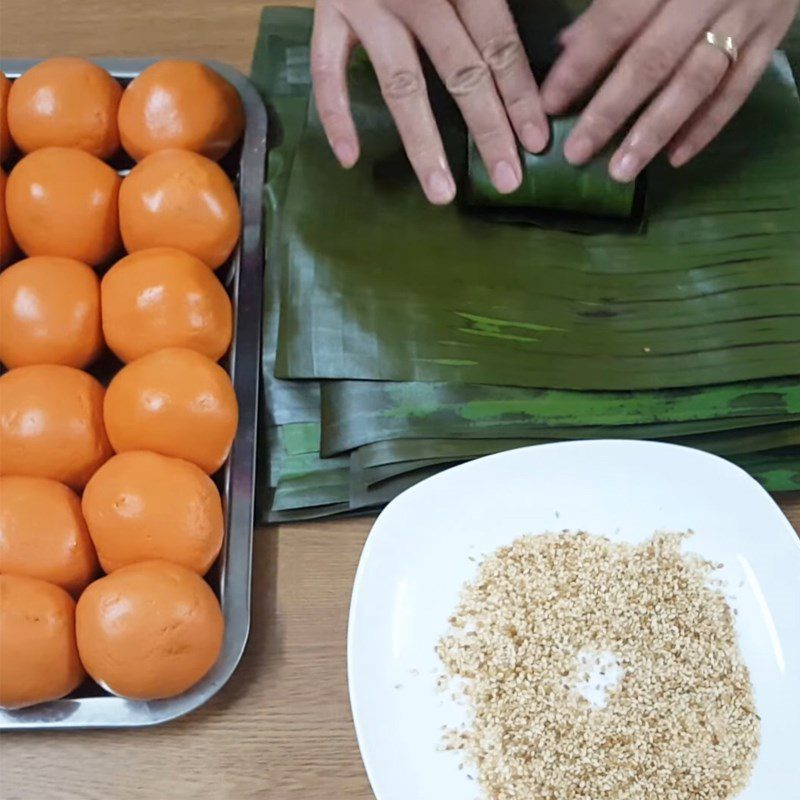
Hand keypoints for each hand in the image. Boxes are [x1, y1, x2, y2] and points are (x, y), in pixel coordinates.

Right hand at [311, 0, 549, 203]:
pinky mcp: (326, 10)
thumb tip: (541, 44)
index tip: (537, 141)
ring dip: (422, 143)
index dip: (520, 94)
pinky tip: (350, 159)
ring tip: (439, 193)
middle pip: (460, 70)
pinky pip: (328, 70)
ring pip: (400, 83)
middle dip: (487, 129)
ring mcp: (366, 4)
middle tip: (507, 180)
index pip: (498, 42)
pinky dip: (336, 115)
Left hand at [541, 0, 799, 181]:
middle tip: (577, 152)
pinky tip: (674, 158)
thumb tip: (566, 45)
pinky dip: (707, 126)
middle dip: (610, 111)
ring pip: (696, 82)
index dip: (581, 65)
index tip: (549, 104)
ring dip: (655, 131)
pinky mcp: (772, 35)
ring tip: (622, 170)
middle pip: (653, 60)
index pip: (616, 21)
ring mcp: (746, 15)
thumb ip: (609, 2)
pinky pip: (738, 88)